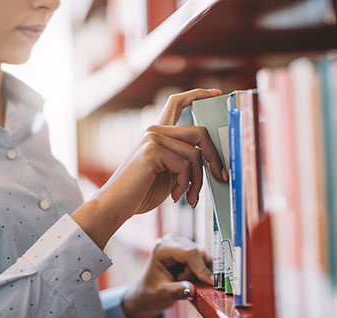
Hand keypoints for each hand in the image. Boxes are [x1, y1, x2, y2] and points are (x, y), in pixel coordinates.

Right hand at [73, 88, 226, 248]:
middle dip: (214, 157)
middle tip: (220, 176)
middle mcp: (154, 130)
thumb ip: (185, 160)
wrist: (116, 205)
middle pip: (200, 132)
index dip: (198, 95)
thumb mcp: (169, 172)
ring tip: (189, 197)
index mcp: (157, 132)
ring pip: (195, 154)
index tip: (216, 94)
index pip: (177, 102)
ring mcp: (152, 138)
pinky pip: (185, 166)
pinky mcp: (151, 151)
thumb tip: (214, 160)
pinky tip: (175, 196)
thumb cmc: (142, 191)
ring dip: (198, 180)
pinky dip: (185, 185)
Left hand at [122, 235, 212, 317]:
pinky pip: (203, 260)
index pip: (190, 253)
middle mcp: (172, 241)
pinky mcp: (188, 249)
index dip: (201, 268)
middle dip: (196, 273)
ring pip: (203, 257)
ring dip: (198, 273)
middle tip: (182, 283)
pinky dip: (200, 272)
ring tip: (181, 280)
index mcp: (163, 248)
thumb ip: (177, 291)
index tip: (210, 283)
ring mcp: (181, 243)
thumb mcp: (162, 294)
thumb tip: (192, 290)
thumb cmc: (150, 291)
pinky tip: (187, 277)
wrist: (147, 292)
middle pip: (198, 254)